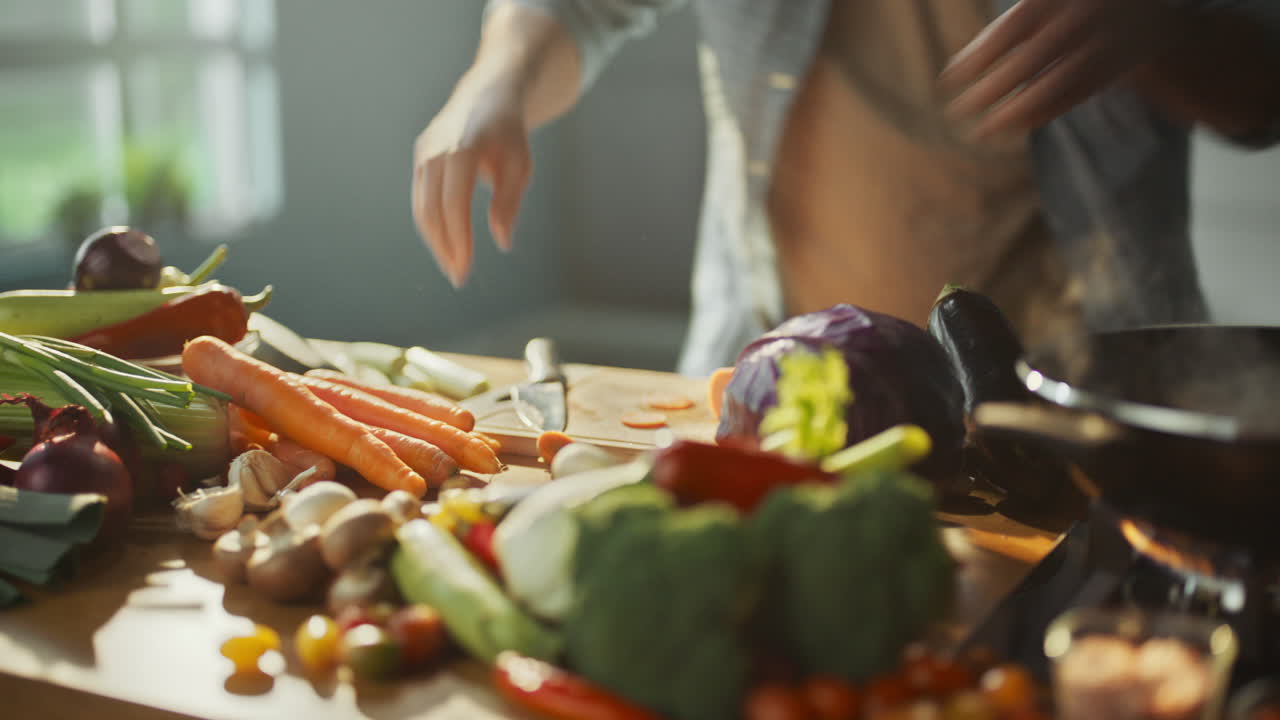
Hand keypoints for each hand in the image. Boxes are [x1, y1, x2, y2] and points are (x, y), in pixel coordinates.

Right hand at [411, 82, 531, 286]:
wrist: (489, 96)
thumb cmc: (510, 136)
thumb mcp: (520, 167)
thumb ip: (509, 202)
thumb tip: (502, 241)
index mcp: (463, 149)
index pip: (454, 203)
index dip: (458, 239)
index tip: (465, 268)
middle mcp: (436, 150)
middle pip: (430, 210)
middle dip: (443, 247)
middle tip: (459, 277)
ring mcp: (424, 154)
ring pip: (420, 208)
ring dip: (435, 241)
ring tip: (454, 265)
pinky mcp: (420, 159)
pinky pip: (421, 199)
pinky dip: (432, 225)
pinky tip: (447, 244)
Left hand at [939, 0, 1188, 139]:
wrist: (1154, 21)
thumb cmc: (1079, 14)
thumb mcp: (1051, 10)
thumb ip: (1009, 31)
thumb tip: (955, 70)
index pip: (1014, 26)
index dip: (979, 54)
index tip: (948, 80)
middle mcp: (1092, 9)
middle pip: (1033, 57)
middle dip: (992, 88)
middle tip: (957, 111)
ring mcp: (1115, 37)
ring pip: (1057, 81)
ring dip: (1016, 110)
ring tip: (981, 131)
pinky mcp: (1129, 64)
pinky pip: (1079, 93)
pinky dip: (1046, 111)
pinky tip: (1016, 127)